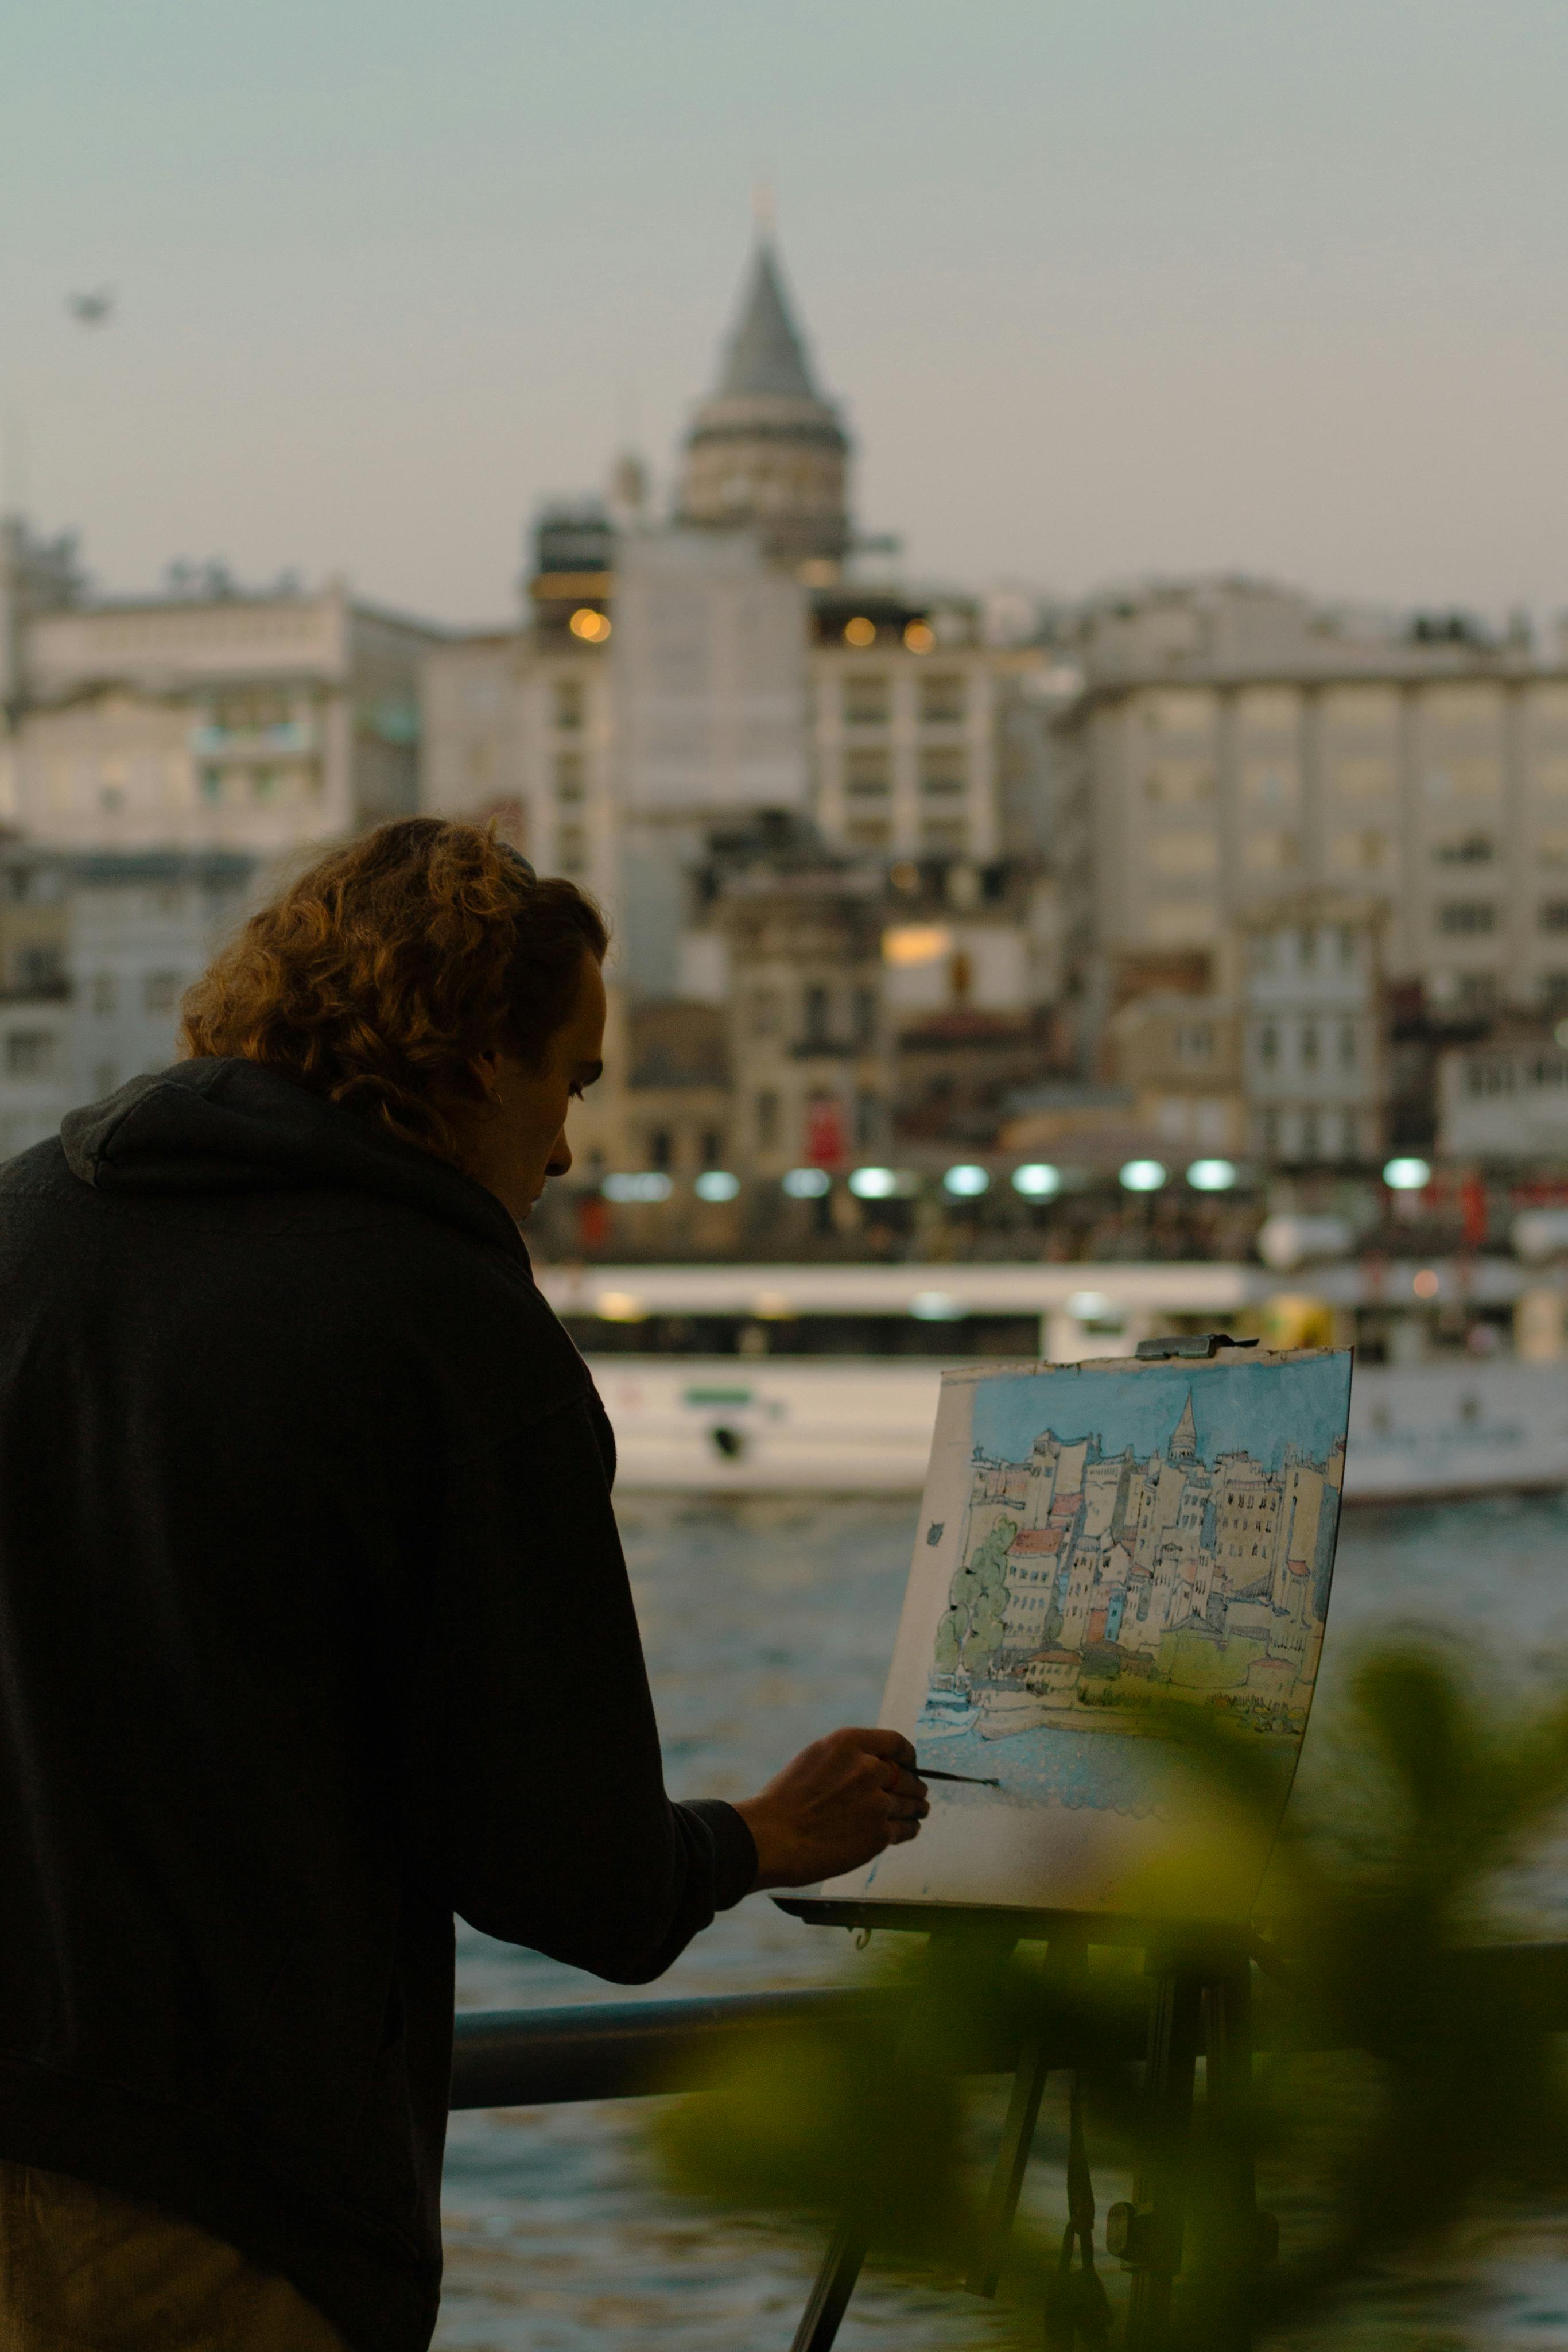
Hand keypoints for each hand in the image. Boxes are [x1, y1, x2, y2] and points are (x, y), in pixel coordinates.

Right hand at [734, 1727, 928, 1890]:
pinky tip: (910, 1828)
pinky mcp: (878, 1834)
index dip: (908, 1755)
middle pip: (907, 1776)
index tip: (911, 1763)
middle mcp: (867, 1769)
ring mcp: (876, 1803)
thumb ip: (847, 1758)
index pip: (895, 1743)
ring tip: (920, 1810)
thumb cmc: (784, 1801)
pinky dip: (910, 1829)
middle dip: (914, 1785)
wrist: (772, 1838)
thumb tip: (874, 1764)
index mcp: (849, 1744)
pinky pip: (906, 1829)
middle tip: (918, 1792)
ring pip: (910, 1804)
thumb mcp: (815, 1759)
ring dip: (917, 1807)